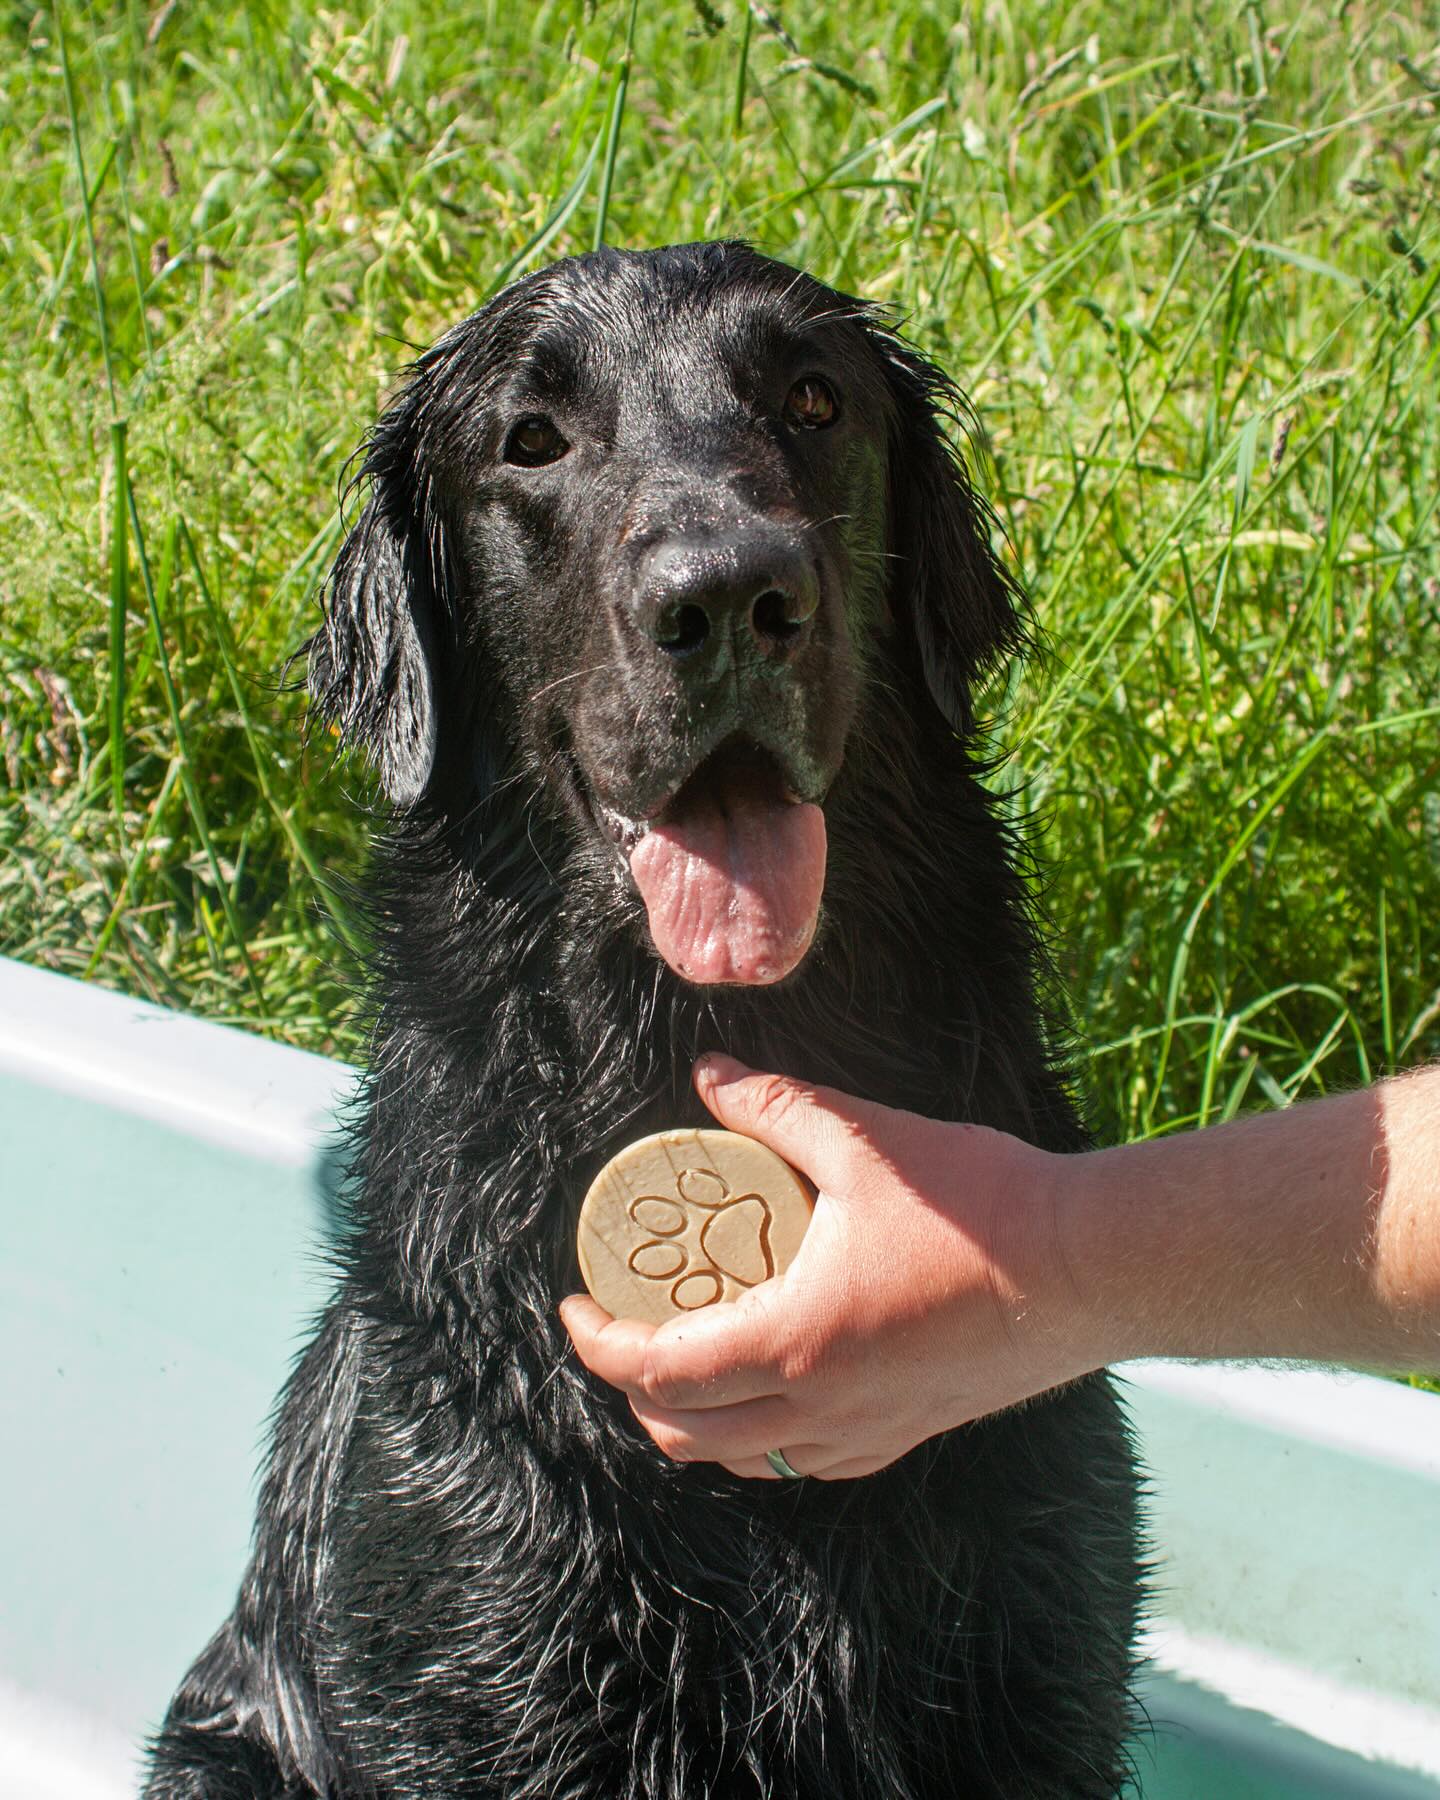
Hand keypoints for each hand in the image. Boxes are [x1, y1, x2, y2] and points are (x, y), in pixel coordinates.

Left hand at [560, 1055, 1107, 1478]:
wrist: (1092, 1269)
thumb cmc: (982, 1204)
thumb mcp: (867, 1141)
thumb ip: (777, 1106)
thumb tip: (711, 1072)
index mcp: (794, 1343)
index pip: (656, 1371)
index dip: (598, 1344)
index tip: (578, 1305)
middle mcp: (821, 1408)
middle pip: (684, 1435)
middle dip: (634, 1389)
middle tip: (626, 1326)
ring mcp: (869, 1432)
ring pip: (744, 1461)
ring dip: (695, 1421)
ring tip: (688, 1355)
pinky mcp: (911, 1433)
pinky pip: (807, 1462)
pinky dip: (763, 1437)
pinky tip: (776, 1382)